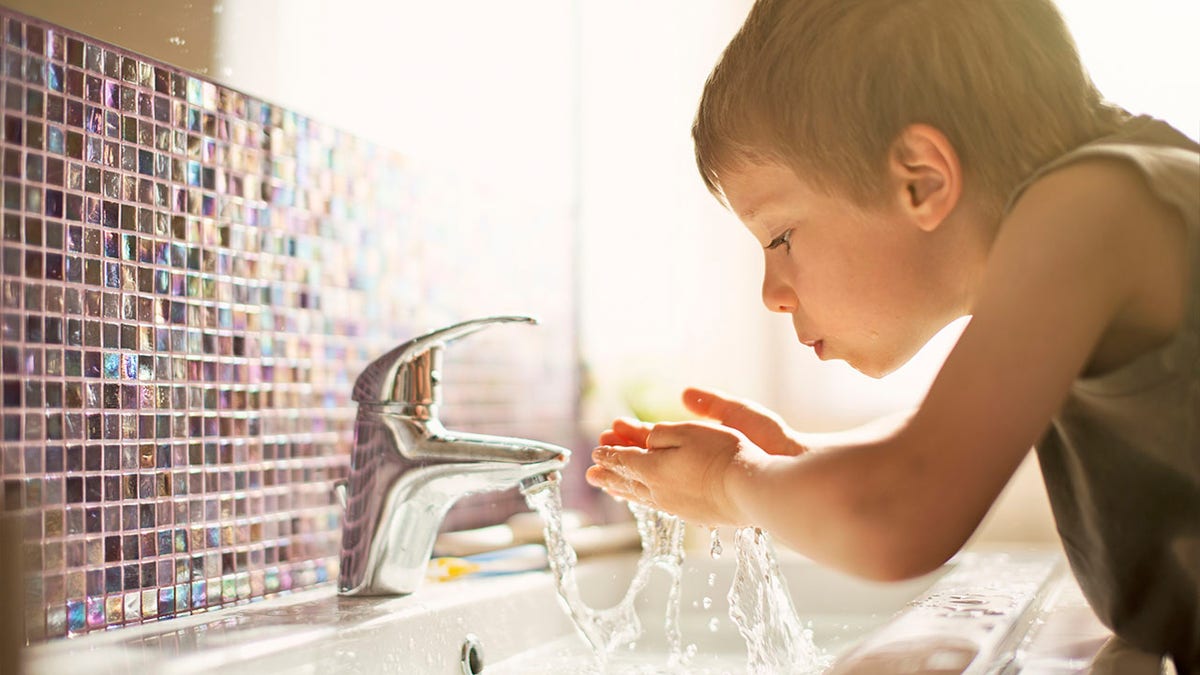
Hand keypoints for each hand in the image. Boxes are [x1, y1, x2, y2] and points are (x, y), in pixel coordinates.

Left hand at [588, 419, 759, 525]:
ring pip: (641, 496)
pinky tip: (646, 499)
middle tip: (590, 476)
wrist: (750, 490)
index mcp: (653, 469)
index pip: (624, 460)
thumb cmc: (723, 455)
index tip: (595, 453)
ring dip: (623, 489)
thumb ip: (661, 435)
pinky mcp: (692, 515)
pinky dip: (644, 499)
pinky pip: (657, 505)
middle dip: (608, 476)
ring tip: (610, 488)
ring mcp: (675, 506)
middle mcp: (658, 491)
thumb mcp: (689, 432)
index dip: (609, 455)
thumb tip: (647, 440)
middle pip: (626, 482)